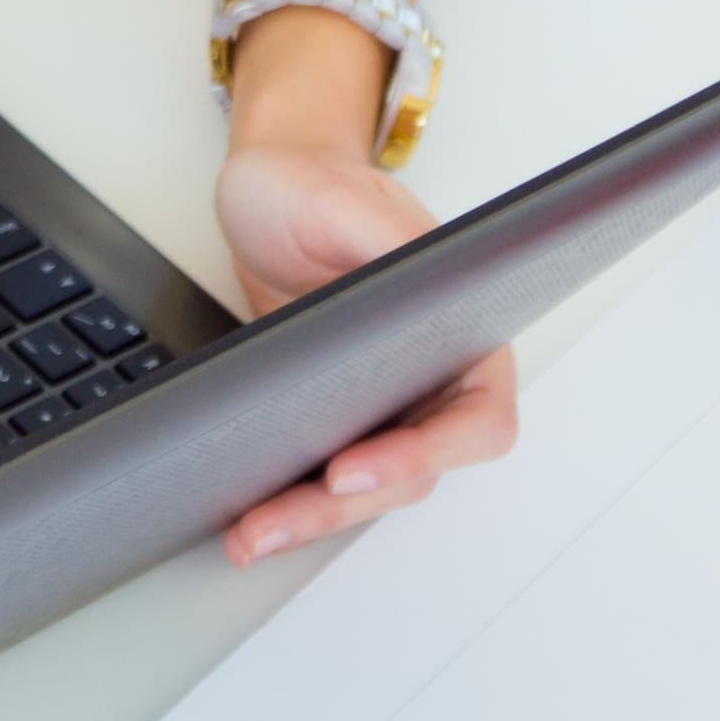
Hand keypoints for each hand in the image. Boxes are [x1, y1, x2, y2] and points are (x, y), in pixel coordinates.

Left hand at [212, 134, 517, 563]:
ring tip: (249, 534)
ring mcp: (381, 403)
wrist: (267, 192)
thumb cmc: (313, 186)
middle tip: (273, 522)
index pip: (474, 418)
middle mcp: (431, 379)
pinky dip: (290, 499)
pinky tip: (246, 514)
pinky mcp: (330, 414)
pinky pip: (322, 471)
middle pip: (412, 471)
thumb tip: (405, 276)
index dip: (424, 454)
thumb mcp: (336, 197)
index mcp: (462, 330)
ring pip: (366, 487)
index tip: (352, 468)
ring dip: (311, 518)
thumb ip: (372, 233)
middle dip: (344, 507)